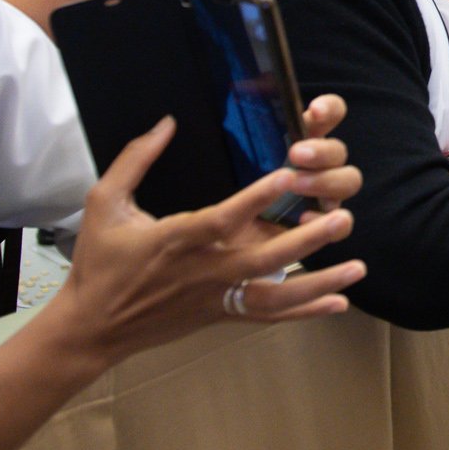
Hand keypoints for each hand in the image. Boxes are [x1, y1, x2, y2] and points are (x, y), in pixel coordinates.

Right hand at [54, 116, 364, 366]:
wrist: (90, 327)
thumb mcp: (104, 203)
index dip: (257, 199)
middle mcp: (203, 271)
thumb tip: (165, 121)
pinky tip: (339, 302)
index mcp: (177, 239)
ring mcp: (215, 298)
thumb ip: (135, 159)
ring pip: (276, 294)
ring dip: (320, 280)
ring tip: (359, 266)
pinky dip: (306, 311)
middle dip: (306, 240)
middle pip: (263, 259)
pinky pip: (269, 316)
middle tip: (342, 217)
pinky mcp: (220, 316)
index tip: (289, 176)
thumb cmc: (99, 261)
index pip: (223, 218)